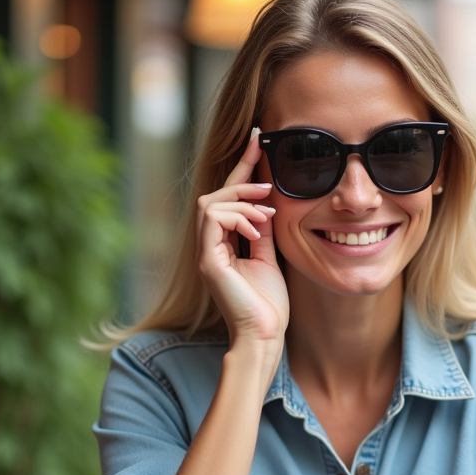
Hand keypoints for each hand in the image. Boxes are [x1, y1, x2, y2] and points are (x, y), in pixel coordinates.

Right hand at [195, 128, 288, 348]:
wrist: (264, 335)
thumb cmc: (269, 305)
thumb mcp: (269, 257)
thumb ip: (263, 230)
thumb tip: (265, 204)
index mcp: (223, 244)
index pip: (229, 198)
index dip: (243, 167)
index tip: (258, 139)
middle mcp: (209, 246)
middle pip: (216, 196)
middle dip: (242, 180)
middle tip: (269, 185)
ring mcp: (206, 253)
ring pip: (211, 203)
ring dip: (242, 202)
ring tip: (266, 215)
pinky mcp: (208, 262)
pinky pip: (212, 220)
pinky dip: (237, 218)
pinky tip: (257, 229)